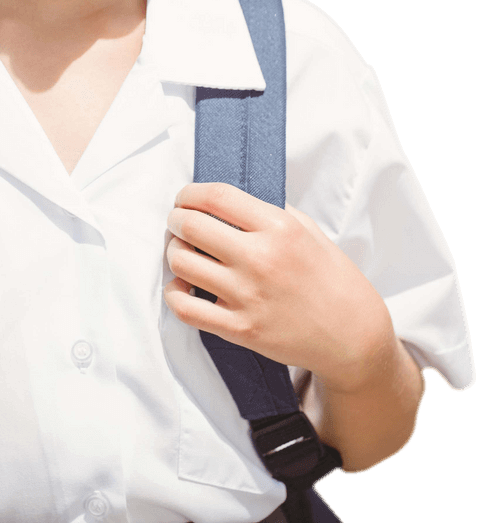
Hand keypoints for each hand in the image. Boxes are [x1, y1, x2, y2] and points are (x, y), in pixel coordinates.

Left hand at [164, 183, 393, 392]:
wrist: (353, 335)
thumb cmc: (331, 278)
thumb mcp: (309, 230)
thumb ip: (269, 210)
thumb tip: (227, 200)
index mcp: (279, 228)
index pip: (216, 196)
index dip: (190, 193)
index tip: (185, 197)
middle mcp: (260, 259)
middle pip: (191, 226)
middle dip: (176, 219)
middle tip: (178, 222)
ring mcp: (247, 296)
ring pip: (181, 262)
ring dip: (174, 252)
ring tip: (183, 251)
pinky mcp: (240, 329)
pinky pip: (185, 308)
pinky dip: (174, 293)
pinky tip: (182, 285)